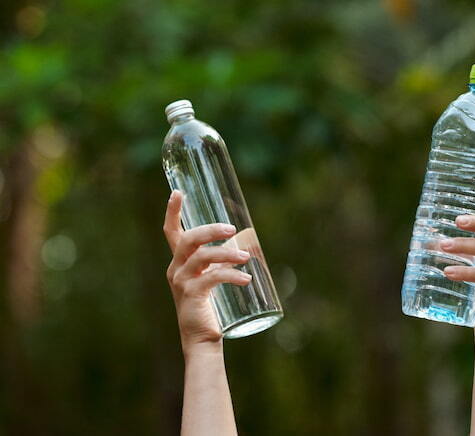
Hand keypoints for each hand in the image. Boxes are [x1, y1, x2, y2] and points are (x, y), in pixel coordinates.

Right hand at [163, 191, 251, 354]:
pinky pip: (212, 278)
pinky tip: (246, 280)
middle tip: (231, 228)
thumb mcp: (211, 279)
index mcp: (179, 262)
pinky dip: (231, 276)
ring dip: (227, 254)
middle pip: (188, 239)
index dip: (172, 211)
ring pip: (202, 257)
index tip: (177, 191)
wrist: (203, 340)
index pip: (171, 232)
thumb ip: (220, 262)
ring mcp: (181, 282)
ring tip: (247, 258)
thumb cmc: (210, 308)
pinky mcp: (191, 296)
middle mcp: (175, 269)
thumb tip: (245, 243)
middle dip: (209, 229)